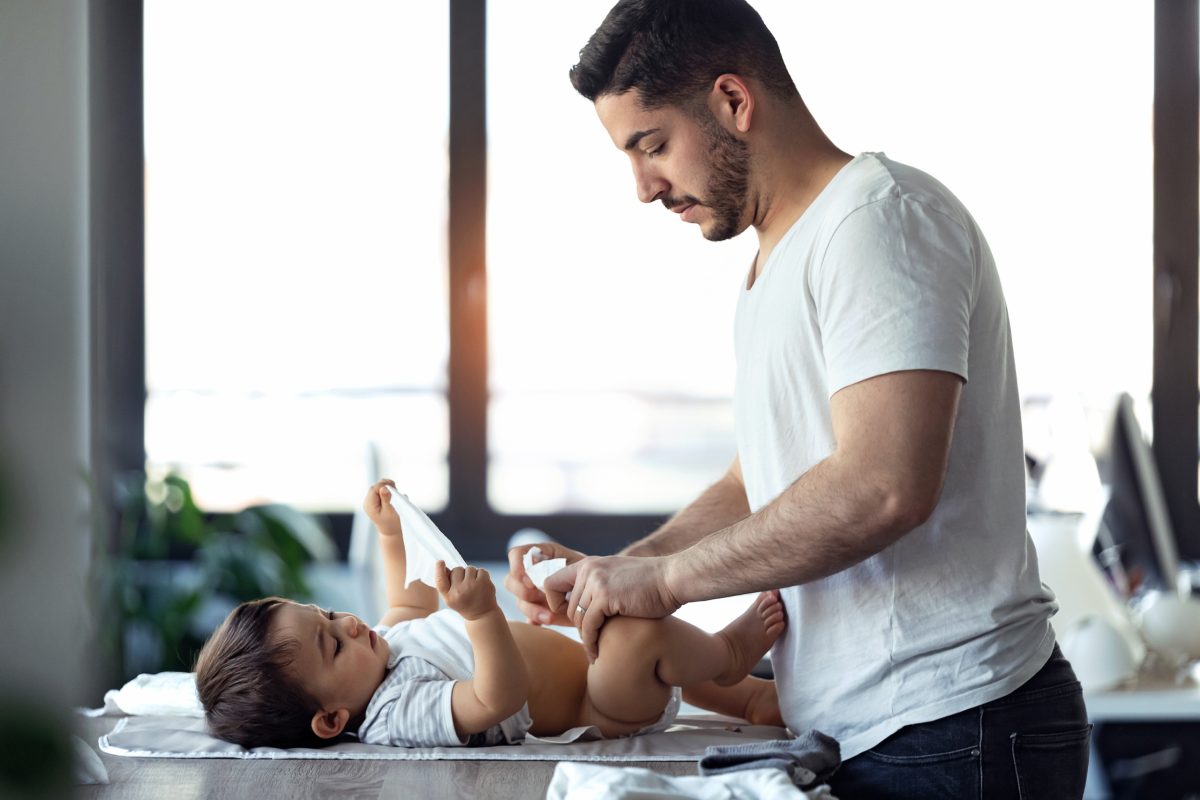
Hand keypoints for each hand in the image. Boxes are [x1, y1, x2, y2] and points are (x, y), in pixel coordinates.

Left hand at [363, 479, 400, 535]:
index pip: (374, 489)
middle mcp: (368, 503)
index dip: (384, 485)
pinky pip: (378, 492)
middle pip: (374, 488)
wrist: (390, 531)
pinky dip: (385, 490)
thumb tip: (383, 488)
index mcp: (369, 505)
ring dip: (385, 486)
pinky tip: (392, 493)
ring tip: (394, 489)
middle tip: (395, 487)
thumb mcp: (389, 511)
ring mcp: (371, 502)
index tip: (394, 486)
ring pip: (376, 488)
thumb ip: (386, 499)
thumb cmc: (390, 523)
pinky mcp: (375, 502)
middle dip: (385, 485)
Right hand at [435, 561, 498, 620]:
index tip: (440, 562)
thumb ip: (446, 584)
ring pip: (469, 568)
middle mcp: (459, 591)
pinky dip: (482, 575)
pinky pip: (481, 570)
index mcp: (449, 597)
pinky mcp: (484, 582)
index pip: (440, 580)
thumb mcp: (451, 598)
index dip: (439, 569)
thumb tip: (444, 567)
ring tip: (474, 586)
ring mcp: (472, 586)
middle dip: (460, 574)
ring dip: (472, 574)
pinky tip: (481, 585)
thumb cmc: (464, 603)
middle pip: (457, 569)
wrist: (482, 614)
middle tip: (465, 585)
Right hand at [504, 541, 586, 625]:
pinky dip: (536, 620)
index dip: (518, 567)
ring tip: (550, 617)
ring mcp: (533, 593)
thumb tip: (538, 580)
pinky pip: (528, 618)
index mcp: (541, 554)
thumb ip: (560, 569)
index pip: (517, 555)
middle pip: (511, 580)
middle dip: (523, 591)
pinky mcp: (538, 610)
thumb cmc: (591, 574)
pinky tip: (547, 621)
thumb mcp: (580, 566)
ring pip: (519, 601)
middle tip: (538, 597)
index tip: (531, 580)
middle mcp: (532, 573)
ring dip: (532, 610)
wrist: (600, 592)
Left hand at [543, 555, 680, 660]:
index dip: (556, 602)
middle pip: (569, 607)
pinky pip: (589, 626)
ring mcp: (596, 582)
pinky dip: (591, 643)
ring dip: (585, 639)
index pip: (553, 582)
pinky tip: (597, 653)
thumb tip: (584, 610)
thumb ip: (599, 588)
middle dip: (578, 627)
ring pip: (577, 619)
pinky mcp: (605, 596)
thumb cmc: (652, 584)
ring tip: (594, 652)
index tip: (570, 617)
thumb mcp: (618, 578)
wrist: (673, 578)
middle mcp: (588, 570)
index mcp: (589, 564)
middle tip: (590, 642)